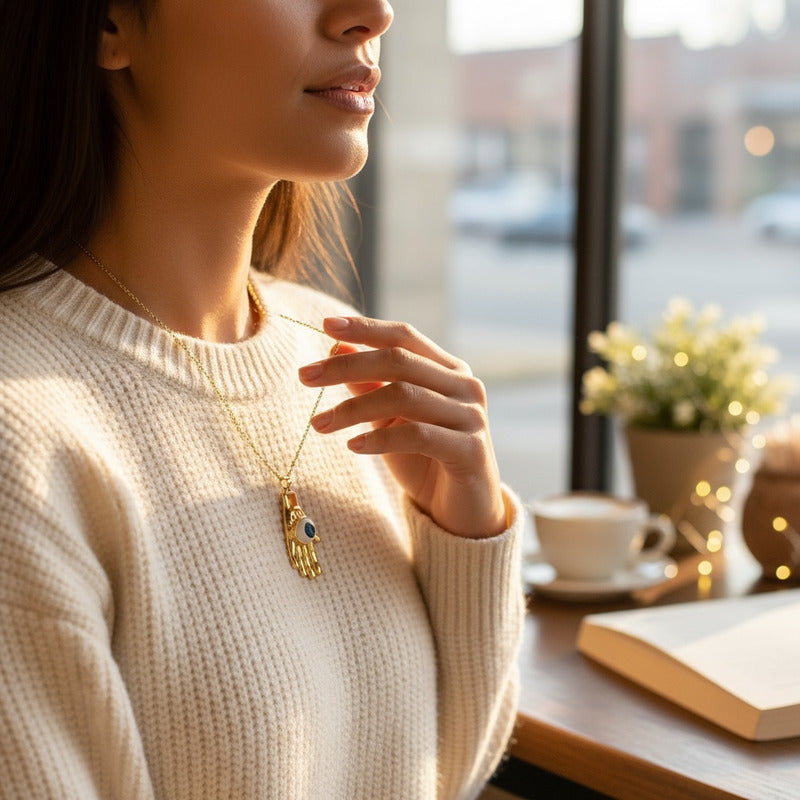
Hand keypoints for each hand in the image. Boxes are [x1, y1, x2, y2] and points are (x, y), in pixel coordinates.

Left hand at [298, 316, 505, 538]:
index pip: (404, 336)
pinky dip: (381, 438)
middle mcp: (464, 387)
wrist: (461, 513)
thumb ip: (370, 384)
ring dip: (354, 408)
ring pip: (405, 395)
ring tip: (320, 423)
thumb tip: (336, 346)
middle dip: (348, 366)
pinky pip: (419, 435)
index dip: (366, 328)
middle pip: (400, 360)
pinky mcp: (471, 451)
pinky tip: (353, 446)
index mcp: (448, 371)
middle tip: (305, 376)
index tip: (325, 325)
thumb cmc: (425, 462)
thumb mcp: (390, 420)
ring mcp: (471, 417)